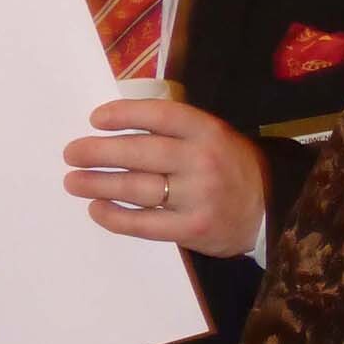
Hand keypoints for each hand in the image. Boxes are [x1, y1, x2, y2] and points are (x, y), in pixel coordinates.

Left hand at [63, 98, 268, 256]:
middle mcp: (203, 161)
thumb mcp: (215, 138)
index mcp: (209, 132)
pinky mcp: (192, 229)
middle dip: (99, 151)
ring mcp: (198, 196)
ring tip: (73, 182)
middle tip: (72, 153)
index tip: (95, 119)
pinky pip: (143, 223)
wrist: (271, 210)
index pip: (161, 116)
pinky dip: (115, 216)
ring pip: (136, 187)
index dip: (124, 114)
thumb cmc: (232, 168)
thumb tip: (115, 130)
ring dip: (97, 184)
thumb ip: (176, 132)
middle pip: (140, 152)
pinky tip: (97, 208)